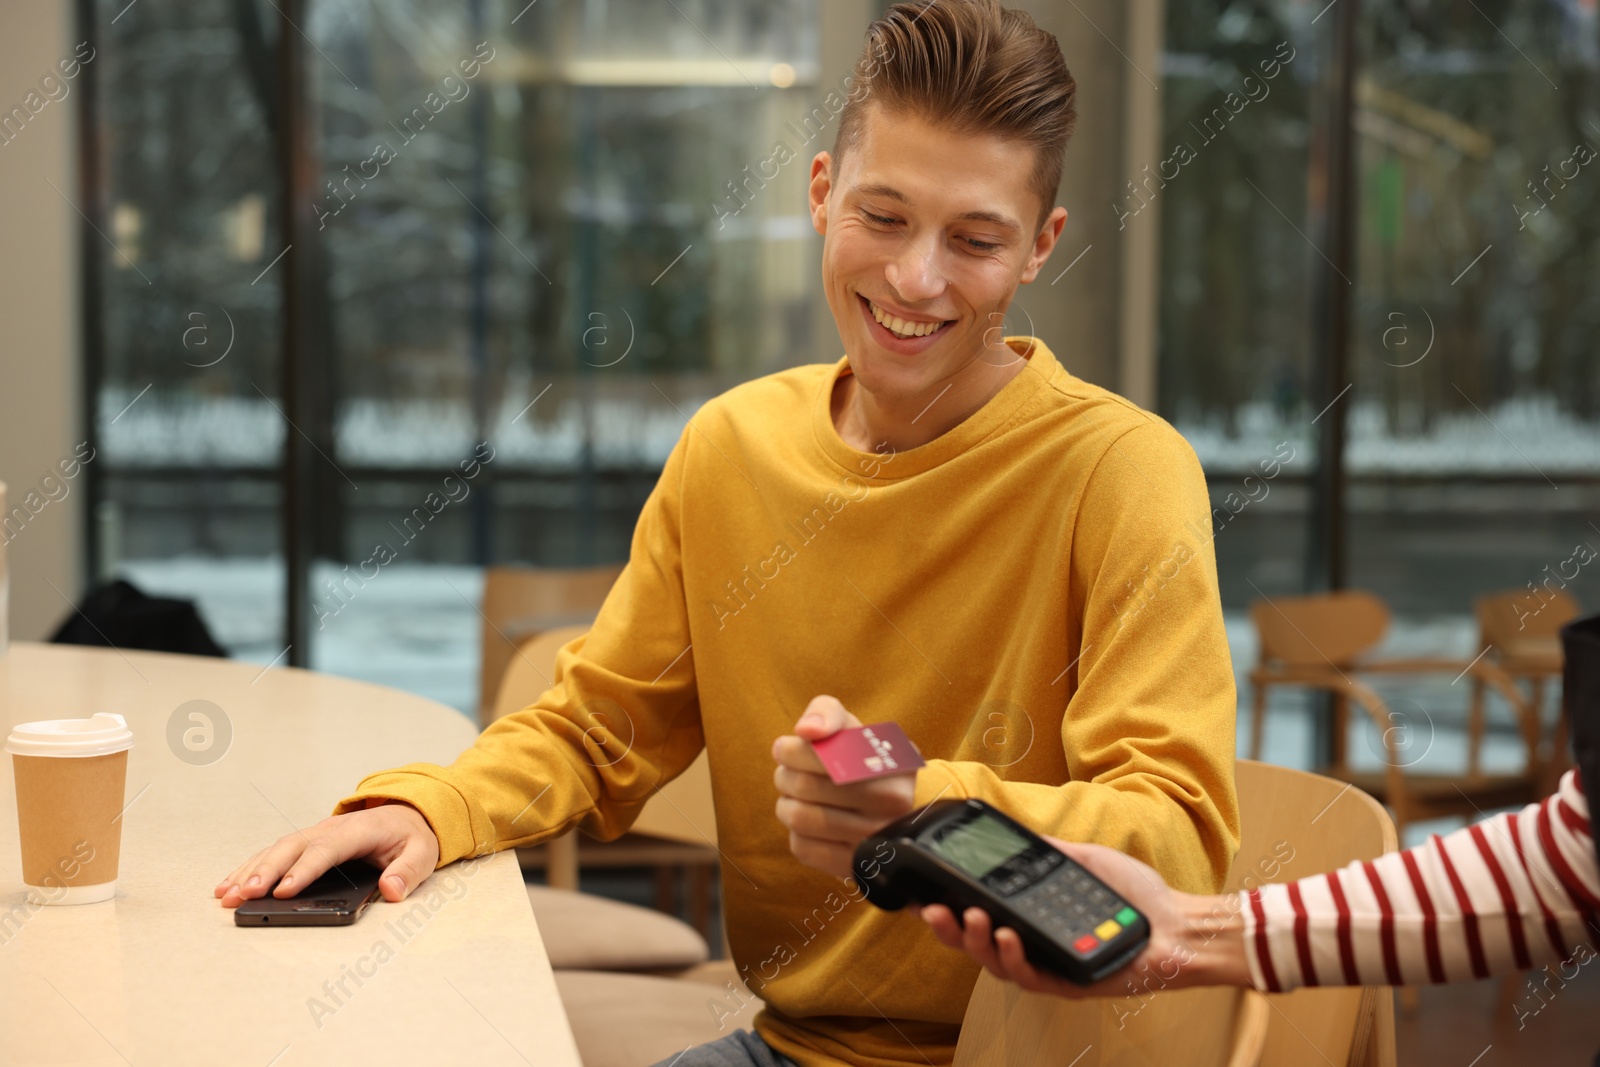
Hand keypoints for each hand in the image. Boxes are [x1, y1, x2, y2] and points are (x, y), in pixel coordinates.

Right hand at [215, 801, 439, 906]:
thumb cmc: (412, 836)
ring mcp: (316, 833)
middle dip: (266, 871)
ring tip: (227, 895)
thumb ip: (409, 871)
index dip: (303, 870)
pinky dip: (250, 867)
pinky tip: (230, 885)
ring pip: (277, 849)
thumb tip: (392, 890)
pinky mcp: (306, 842)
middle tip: (244, 896)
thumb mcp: (423, 852)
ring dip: (251, 871)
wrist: (407, 813)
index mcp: (360, 829)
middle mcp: (331, 828)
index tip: (282, 892)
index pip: (327, 849)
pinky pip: (274, 852)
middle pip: (293, 847)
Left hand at [772, 695, 918, 879]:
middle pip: (805, 787)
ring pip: (799, 818)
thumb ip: (827, 713)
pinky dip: (797, 832)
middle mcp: (890, 808)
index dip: (792, 751)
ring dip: (787, 803)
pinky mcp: (855, 868)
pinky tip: (810, 821)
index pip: (823, 758)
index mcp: (891, 768)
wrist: (896, 811)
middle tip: (787, 771)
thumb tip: (806, 730)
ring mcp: (874, 841)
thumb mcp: (854, 729)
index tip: (784, 748)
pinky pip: (803, 848)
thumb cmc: (863, 762)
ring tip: (795, 795)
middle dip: (785, 775)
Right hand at [919, 837, 1246, 996]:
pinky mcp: (1068, 984)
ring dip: (977, 942)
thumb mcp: (1085, 861)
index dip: (950, 910)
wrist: (1177, 923)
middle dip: (950, 930)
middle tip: (934, 911)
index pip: (982, 916)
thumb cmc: (1137, 896)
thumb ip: (1052, 852)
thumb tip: (1021, 836)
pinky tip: (1008, 938)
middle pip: (977, 945)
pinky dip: (1015, 959)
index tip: (923, 897)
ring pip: (997, 965)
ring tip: (973, 917)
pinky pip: (1031, 979)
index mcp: (1034, 917)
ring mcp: (1050, 967)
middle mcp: (1035, 945)